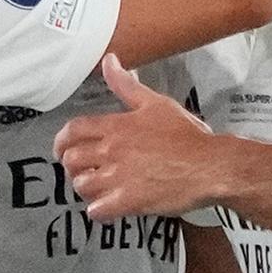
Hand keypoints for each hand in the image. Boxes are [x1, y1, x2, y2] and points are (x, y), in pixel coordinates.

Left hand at [55, 56, 220, 219]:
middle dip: (72, 167)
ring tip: (98, 190)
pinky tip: (109, 208)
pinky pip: (97, 211)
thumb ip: (126, 85)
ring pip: (81, 186)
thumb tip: (109, 61)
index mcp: (116, 126)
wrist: (210, 166)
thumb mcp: (156, 103)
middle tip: (84, 171)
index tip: (62, 150)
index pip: (73, 130)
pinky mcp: (129, 201)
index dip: (61, 142)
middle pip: (71, 160)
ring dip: (86, 189)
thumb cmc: (187, 136)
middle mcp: (112, 150)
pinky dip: (98, 211)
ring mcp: (119, 177)